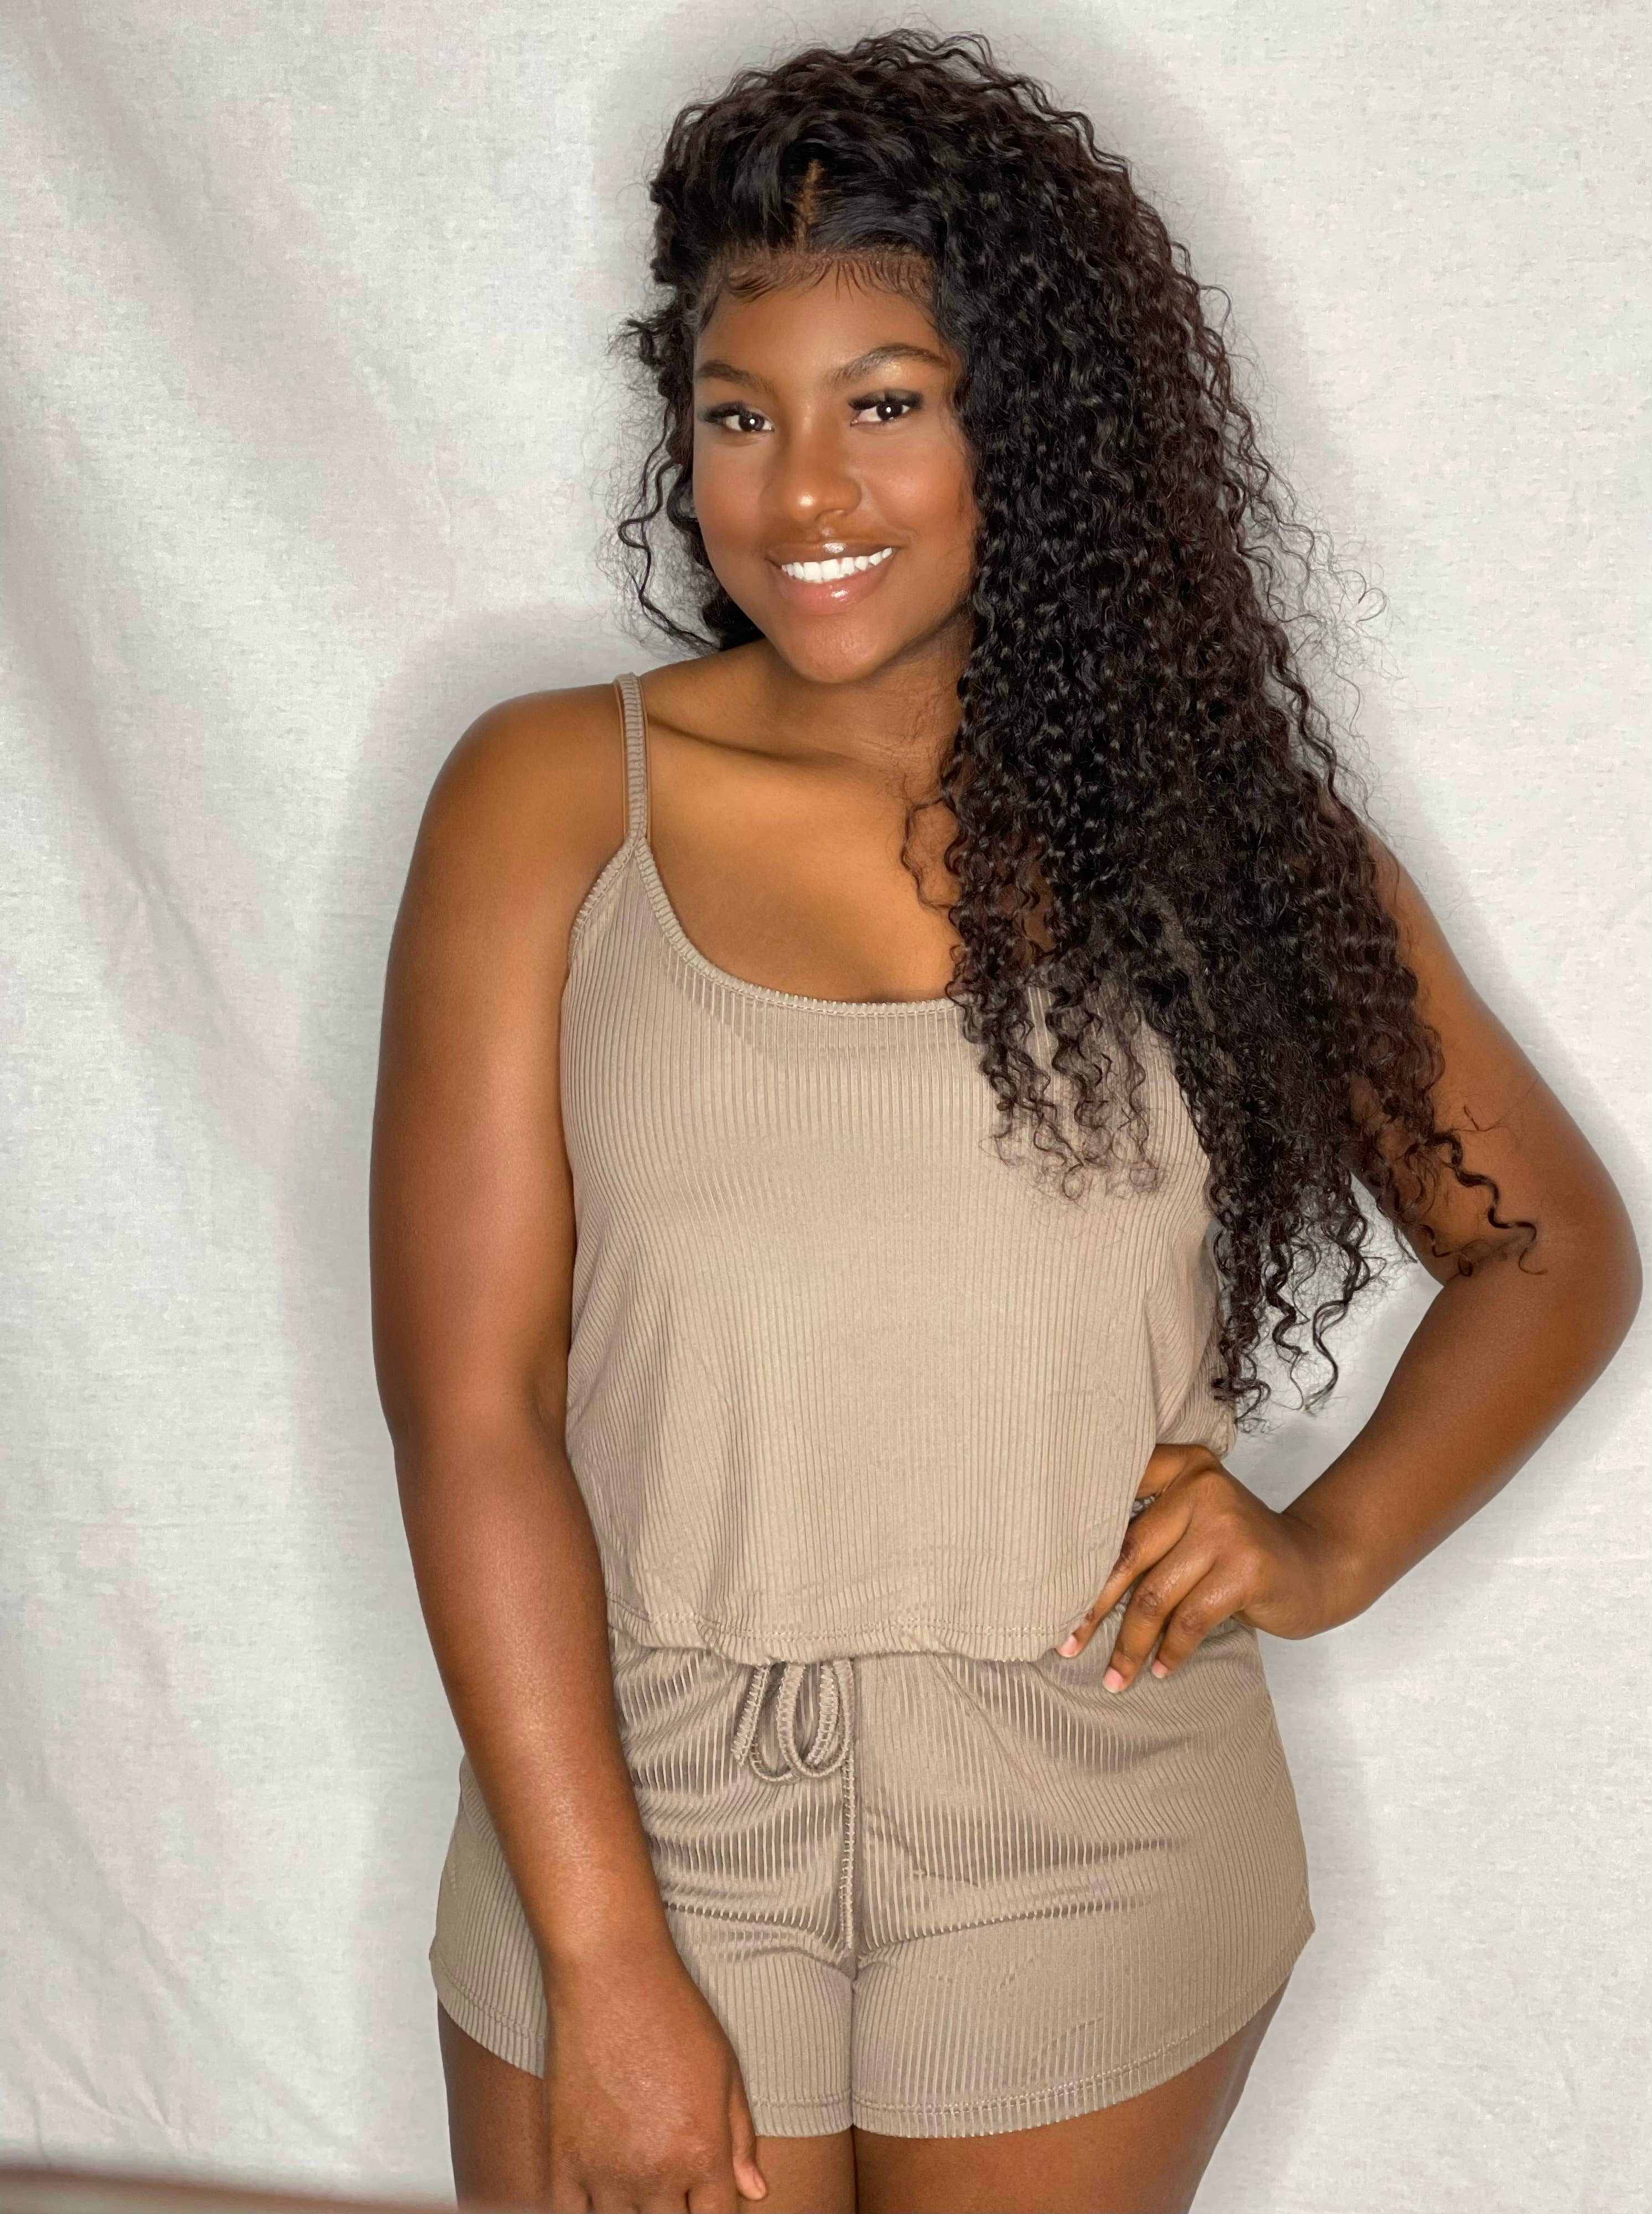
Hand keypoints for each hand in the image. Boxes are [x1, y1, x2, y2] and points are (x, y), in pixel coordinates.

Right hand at [542, 1943, 767, 2211]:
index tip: (708, 2205)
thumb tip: (755, 2191)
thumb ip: (740, 2138)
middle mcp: (656, 2173)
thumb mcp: (726, 2071)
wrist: (612, 1977)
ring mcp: (605, 2171)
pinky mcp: (563, 2158)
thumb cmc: (674, 2014)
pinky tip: (598, 2201)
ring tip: (639, 2193)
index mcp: (702, 2153)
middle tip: (673, 2192)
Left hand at [1054, 1440, 1345, 1686]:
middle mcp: (1202, 1488)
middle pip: (1126, 1555)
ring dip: (1129, 1643)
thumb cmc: (1240, 1549)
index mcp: (1183, 1466)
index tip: (1042, 1584)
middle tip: (1064, 1642)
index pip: (1115, 1498)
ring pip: (1154, 1595)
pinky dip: (1170, 1650)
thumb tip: (1070, 1575)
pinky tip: (1158, 1669)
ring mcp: (1225, 1528)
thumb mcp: (1195, 1519)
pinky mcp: (1246, 1569)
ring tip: (1114, 1675)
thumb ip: (1149, 1527)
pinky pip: (1190, 1620)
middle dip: (1090, 1606)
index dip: (1076, 1544)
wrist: (1318, 1564)